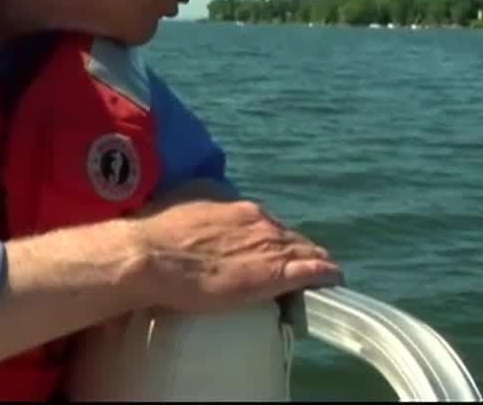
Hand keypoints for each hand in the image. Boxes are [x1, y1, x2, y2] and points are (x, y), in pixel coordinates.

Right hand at [127, 190, 341, 313]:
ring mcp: (268, 245)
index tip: (266, 253)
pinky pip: (313, 270)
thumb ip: (200, 202)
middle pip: (287, 236)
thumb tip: (205, 206)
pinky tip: (332, 280)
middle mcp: (258, 220)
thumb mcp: (182, 202)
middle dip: (291, 251)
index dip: (269, 240)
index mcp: (236, 205)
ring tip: (314, 277)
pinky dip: (324, 274)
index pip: (265, 223)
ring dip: (308, 263)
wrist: (150, 255)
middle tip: (287, 270)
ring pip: (304, 251)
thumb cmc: (156, 233)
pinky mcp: (274, 272)